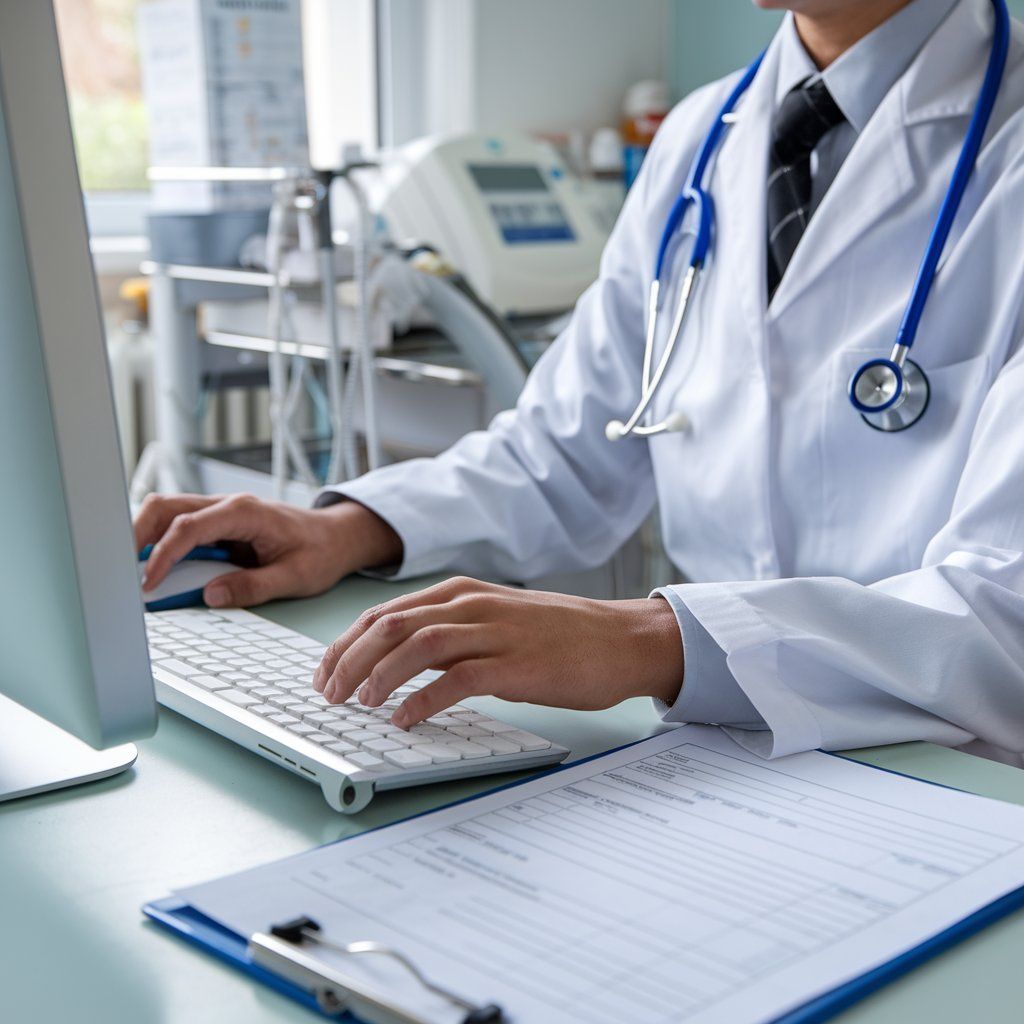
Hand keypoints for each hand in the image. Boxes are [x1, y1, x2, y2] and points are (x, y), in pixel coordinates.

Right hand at [134, 493, 401, 606]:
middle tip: (118, 572)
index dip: (163, 554)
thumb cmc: (320, 553)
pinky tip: (150, 569)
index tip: (148, 583)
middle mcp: (227, 506)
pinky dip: (158, 543)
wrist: (337, 537)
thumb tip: (210, 595)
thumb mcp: (295, 577)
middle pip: (165, 508)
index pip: (189, 527)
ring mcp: (220, 513)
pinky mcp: (217, 525)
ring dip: (143, 538)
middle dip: (135, 535)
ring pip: (166, 513)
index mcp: (246, 513)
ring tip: (127, 573)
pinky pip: (178, 527)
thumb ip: (253, 586)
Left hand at [313, 576, 683, 726]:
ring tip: (361, 704)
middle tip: (329, 695)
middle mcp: (471, 605)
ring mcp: (494, 632)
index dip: (345, 644)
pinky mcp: (515, 666)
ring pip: (416, 646)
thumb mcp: (494, 621)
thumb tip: (397, 660)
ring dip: (379, 676)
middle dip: (349, 661)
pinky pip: (457, 680)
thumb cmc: (557, 635)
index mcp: (461, 593)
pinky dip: (422, 700)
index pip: (385, 613)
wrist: (619, 640)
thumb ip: (450, 633)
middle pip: (390, 626)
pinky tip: (405, 719)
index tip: (324, 673)